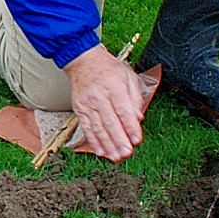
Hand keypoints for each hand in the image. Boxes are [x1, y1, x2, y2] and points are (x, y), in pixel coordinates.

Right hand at [62, 44, 145, 160]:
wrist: (83, 60)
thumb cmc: (109, 68)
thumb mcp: (128, 76)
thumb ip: (135, 98)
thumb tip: (138, 118)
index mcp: (114, 87)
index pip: (123, 110)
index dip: (130, 126)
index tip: (136, 140)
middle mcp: (99, 96)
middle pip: (110, 121)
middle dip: (119, 140)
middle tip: (127, 153)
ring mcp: (87, 103)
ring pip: (97, 127)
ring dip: (107, 144)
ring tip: (115, 157)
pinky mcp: (79, 109)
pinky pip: (86, 127)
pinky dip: (93, 141)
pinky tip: (100, 151)